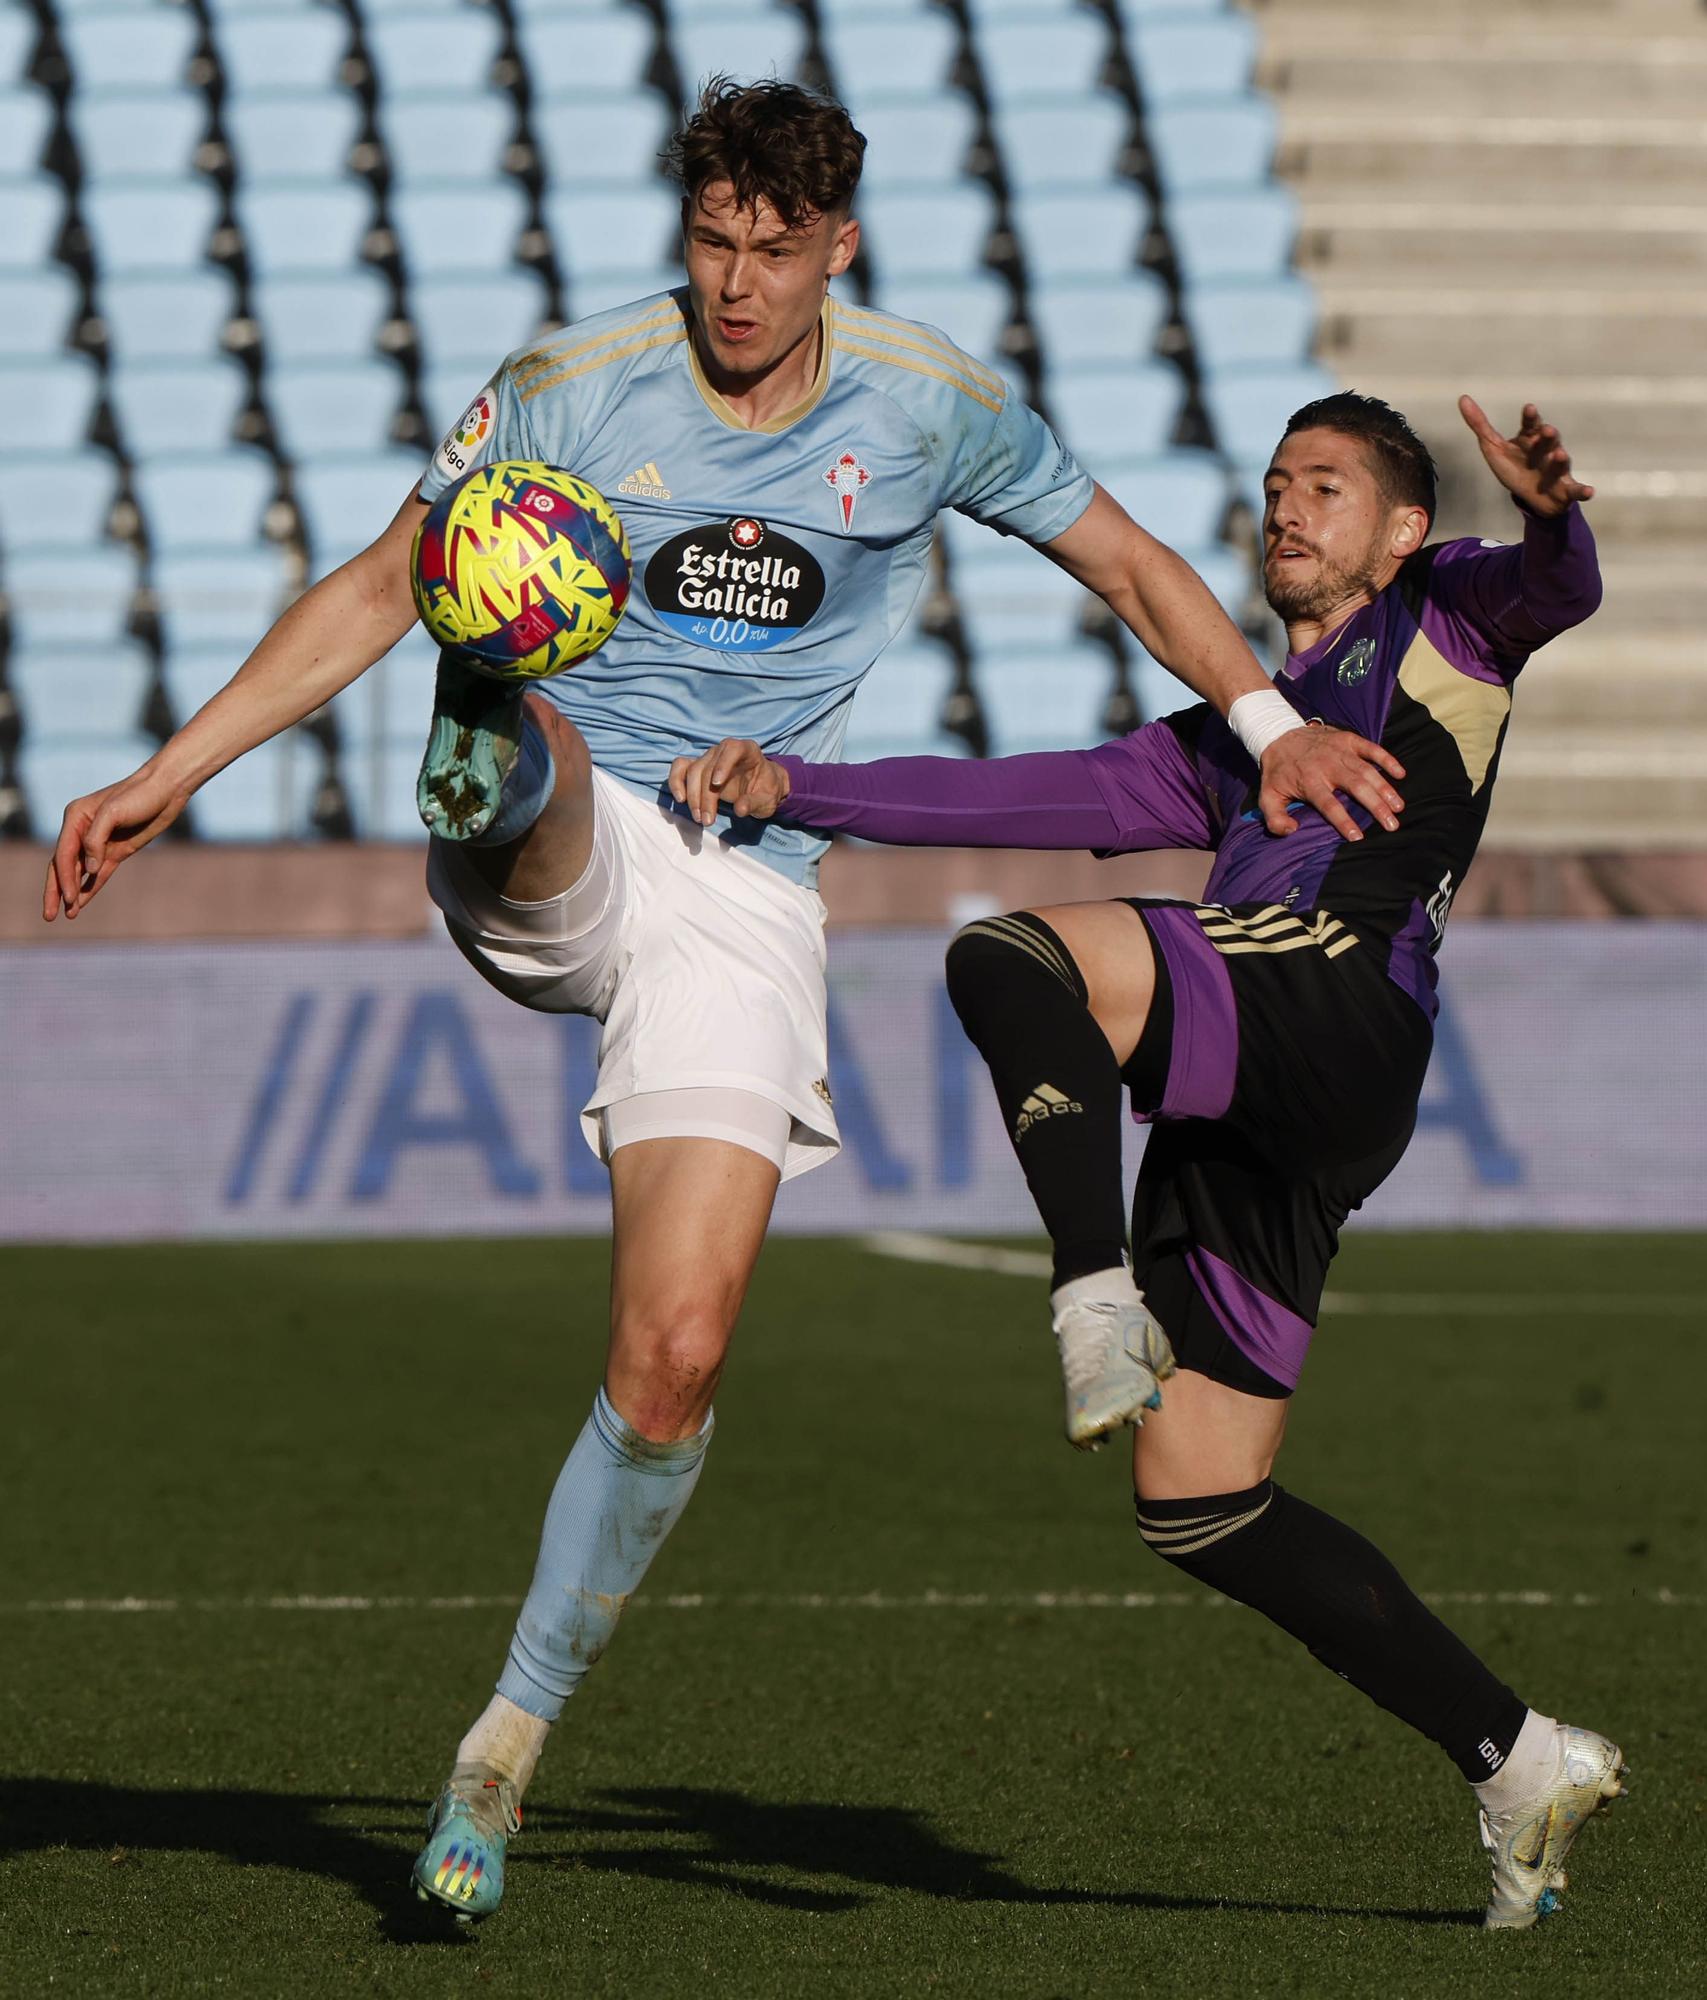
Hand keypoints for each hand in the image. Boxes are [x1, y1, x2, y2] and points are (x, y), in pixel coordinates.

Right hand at [42, 761, 189, 920]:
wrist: (166, 790)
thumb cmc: (139, 795)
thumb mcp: (113, 812)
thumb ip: (95, 839)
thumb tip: (88, 868)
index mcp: (75, 818)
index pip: (63, 855)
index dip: (64, 879)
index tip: (68, 899)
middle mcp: (83, 831)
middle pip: (63, 866)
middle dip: (56, 891)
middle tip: (48, 916)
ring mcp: (100, 843)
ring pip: (79, 872)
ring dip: (73, 893)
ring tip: (68, 915)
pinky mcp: (117, 850)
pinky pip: (98, 874)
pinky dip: (90, 887)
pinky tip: (82, 903)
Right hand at [667, 739, 790, 826]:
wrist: (760, 788)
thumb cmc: (765, 790)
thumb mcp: (767, 799)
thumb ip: (755, 802)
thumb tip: (739, 809)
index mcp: (747, 750)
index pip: (732, 749)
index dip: (722, 764)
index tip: (717, 784)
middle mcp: (724, 750)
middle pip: (707, 767)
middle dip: (705, 796)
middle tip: (707, 820)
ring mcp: (709, 757)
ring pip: (693, 770)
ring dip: (692, 796)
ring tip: (699, 818)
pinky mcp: (698, 767)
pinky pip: (681, 767)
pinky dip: (676, 782)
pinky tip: (680, 799)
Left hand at [1258, 725, 1404, 840]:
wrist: (1279, 735)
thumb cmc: (1278, 772)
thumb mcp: (1268, 797)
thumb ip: (1275, 819)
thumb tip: (1292, 830)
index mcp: (1310, 781)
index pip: (1329, 805)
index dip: (1344, 821)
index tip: (1358, 837)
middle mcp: (1328, 766)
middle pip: (1356, 787)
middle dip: (1376, 806)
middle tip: (1392, 824)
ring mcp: (1340, 751)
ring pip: (1367, 771)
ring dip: (1385, 788)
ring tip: (1399, 807)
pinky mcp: (1348, 739)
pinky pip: (1372, 748)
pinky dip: (1387, 759)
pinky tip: (1400, 774)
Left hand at [1458, 397, 1593, 517]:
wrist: (1531, 498)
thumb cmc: (1514, 467)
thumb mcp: (1493, 448)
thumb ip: (1480, 424)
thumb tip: (1462, 398)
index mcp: (1530, 440)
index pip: (1530, 425)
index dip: (1530, 418)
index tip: (1529, 409)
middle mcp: (1546, 451)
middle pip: (1548, 440)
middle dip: (1548, 435)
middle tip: (1546, 430)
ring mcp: (1557, 470)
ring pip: (1561, 462)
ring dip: (1561, 458)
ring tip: (1560, 454)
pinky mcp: (1566, 489)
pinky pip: (1576, 490)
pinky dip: (1584, 490)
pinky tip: (1591, 492)